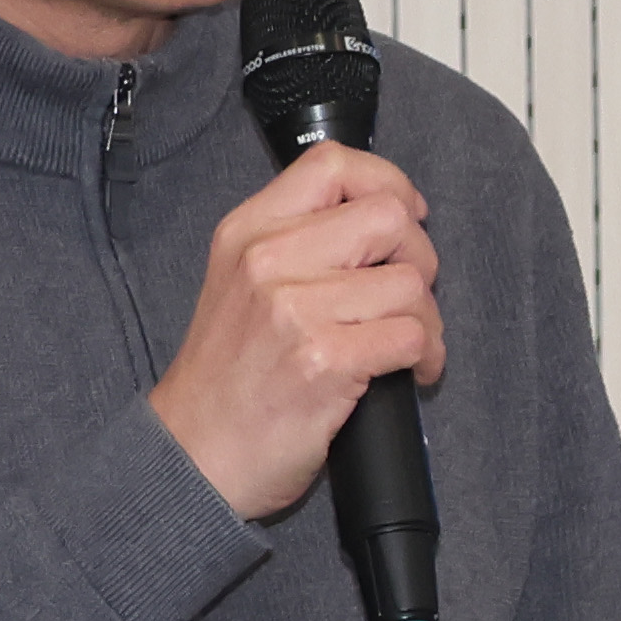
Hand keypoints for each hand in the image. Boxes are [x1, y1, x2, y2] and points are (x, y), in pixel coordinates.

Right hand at [147, 139, 442, 522]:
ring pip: (409, 282)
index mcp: (248, 232)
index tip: (407, 216)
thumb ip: (297, 242)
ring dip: (426, 319)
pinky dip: (426, 356)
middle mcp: (267, 260)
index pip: (334, 165)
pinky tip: (408, 374)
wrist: (193, 455)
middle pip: (388, 217)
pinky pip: (411, 335)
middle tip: (408, 295)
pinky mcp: (324, 361)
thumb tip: (384, 218)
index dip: (389, 184)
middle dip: (420, 256)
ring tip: (406, 345)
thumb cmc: (227, 378)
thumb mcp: (239, 283)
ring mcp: (294, 310)